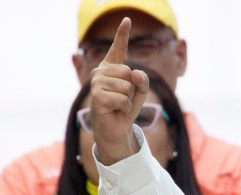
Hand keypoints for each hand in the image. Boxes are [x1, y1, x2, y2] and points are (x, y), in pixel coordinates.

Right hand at [89, 17, 148, 164]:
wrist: (115, 128)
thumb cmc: (125, 108)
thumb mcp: (140, 93)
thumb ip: (142, 81)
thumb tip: (136, 73)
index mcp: (112, 68)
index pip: (118, 49)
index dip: (122, 34)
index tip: (127, 19)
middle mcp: (101, 72)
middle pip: (128, 72)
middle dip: (133, 89)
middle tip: (123, 98)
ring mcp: (96, 83)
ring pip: (126, 86)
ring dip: (129, 99)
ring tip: (119, 104)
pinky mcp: (96, 96)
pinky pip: (122, 98)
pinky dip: (125, 107)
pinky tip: (116, 110)